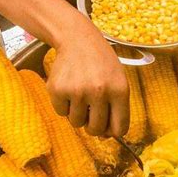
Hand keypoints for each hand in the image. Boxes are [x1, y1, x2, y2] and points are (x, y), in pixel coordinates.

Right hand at [46, 19, 129, 136]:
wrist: (77, 39)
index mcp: (119, 90)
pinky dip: (64, 105)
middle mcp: (99, 92)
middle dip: (94, 125)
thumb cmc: (101, 62)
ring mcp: (77, 91)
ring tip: (81, 93)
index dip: (113, 131)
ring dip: (78, 113)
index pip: (120, 128)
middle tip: (91, 109)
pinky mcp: (57, 90)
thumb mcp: (117, 81)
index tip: (109, 128)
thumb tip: (105, 137)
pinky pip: (61, 113)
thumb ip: (116, 109)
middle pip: (96, 129)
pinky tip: (69, 87)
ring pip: (77, 123)